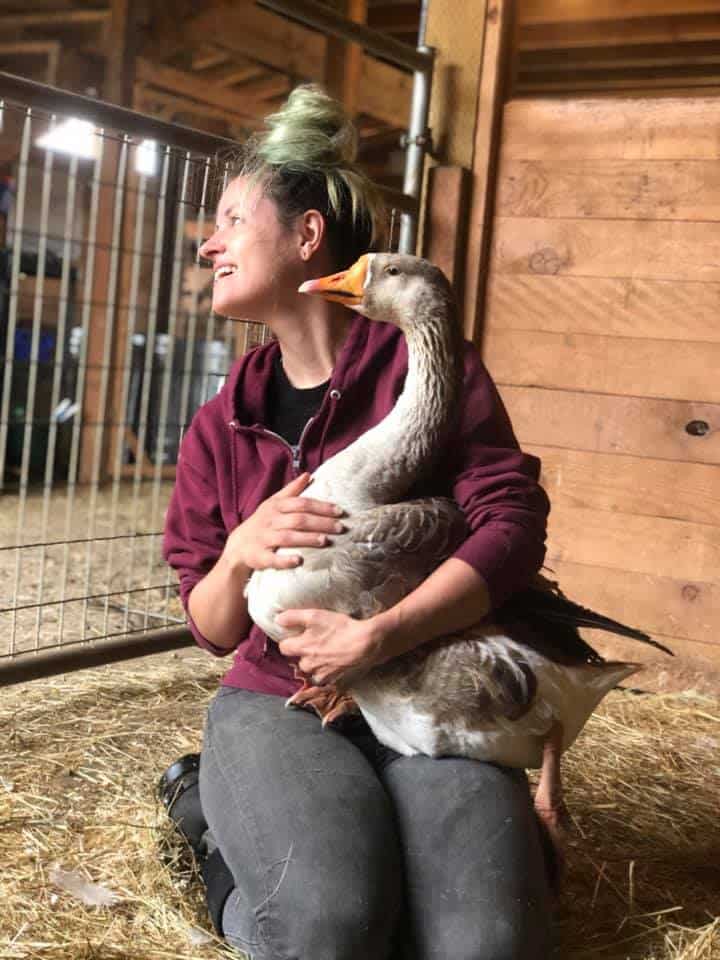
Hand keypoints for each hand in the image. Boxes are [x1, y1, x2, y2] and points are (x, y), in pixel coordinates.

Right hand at [222, 473, 344, 571]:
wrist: (237, 546)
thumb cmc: (262, 522)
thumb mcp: (273, 503)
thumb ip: (291, 490)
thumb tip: (307, 474)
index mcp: (276, 507)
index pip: (301, 504)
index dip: (321, 506)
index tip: (340, 511)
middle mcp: (270, 521)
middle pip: (298, 520)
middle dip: (320, 523)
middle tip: (340, 527)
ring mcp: (264, 539)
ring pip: (287, 537)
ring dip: (307, 539)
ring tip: (325, 541)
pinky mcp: (259, 556)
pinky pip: (272, 559)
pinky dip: (285, 560)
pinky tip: (299, 561)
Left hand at [276, 609, 382, 687]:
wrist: (366, 644)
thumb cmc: (340, 628)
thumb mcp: (315, 616)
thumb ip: (293, 617)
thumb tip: (277, 620)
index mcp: (301, 649)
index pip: (284, 648)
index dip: (290, 640)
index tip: (298, 636)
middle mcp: (308, 665)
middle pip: (298, 660)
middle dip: (304, 653)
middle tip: (317, 642)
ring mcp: (321, 674)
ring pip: (312, 671)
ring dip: (316, 664)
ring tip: (328, 653)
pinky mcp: (334, 680)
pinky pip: (325, 678)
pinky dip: (328, 672)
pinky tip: (336, 662)